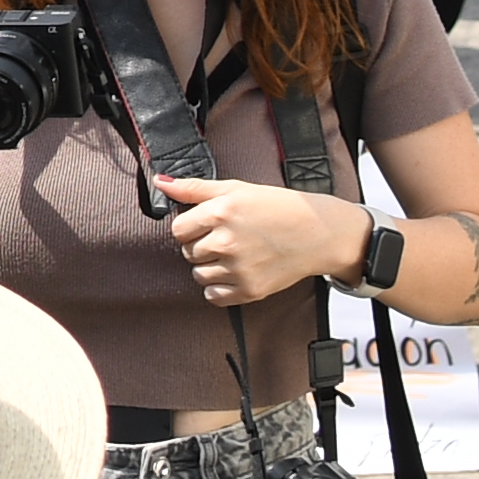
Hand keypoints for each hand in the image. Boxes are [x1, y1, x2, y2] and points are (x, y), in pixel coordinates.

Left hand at [161, 175, 371, 307]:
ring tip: (232, 255)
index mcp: (219, 213)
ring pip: (198, 274)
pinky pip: (213, 296)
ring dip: (209, 266)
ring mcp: (239, 269)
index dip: (191, 227)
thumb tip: (160, 183)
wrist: (319, 232)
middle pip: (188, 252)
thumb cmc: (276, 207)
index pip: (178, 230)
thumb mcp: (235, 189)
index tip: (207, 225)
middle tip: (226, 238)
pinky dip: (219, 288)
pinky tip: (234, 273)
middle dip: (201, 245)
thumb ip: (193, 188)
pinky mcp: (251, 290)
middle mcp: (226, 242)